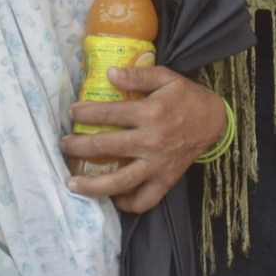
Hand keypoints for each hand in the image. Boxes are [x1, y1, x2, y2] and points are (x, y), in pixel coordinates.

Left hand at [60, 65, 228, 212]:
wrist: (213, 121)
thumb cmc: (186, 97)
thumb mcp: (166, 77)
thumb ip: (138, 74)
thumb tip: (110, 73)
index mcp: (151, 112)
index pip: (109, 114)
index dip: (85, 113)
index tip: (71, 113)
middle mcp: (151, 141)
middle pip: (106, 147)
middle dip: (78, 146)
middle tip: (62, 145)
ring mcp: (157, 164)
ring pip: (119, 182)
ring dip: (92, 185)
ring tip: (71, 183)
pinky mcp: (165, 181)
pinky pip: (143, 200)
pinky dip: (126, 203)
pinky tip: (111, 197)